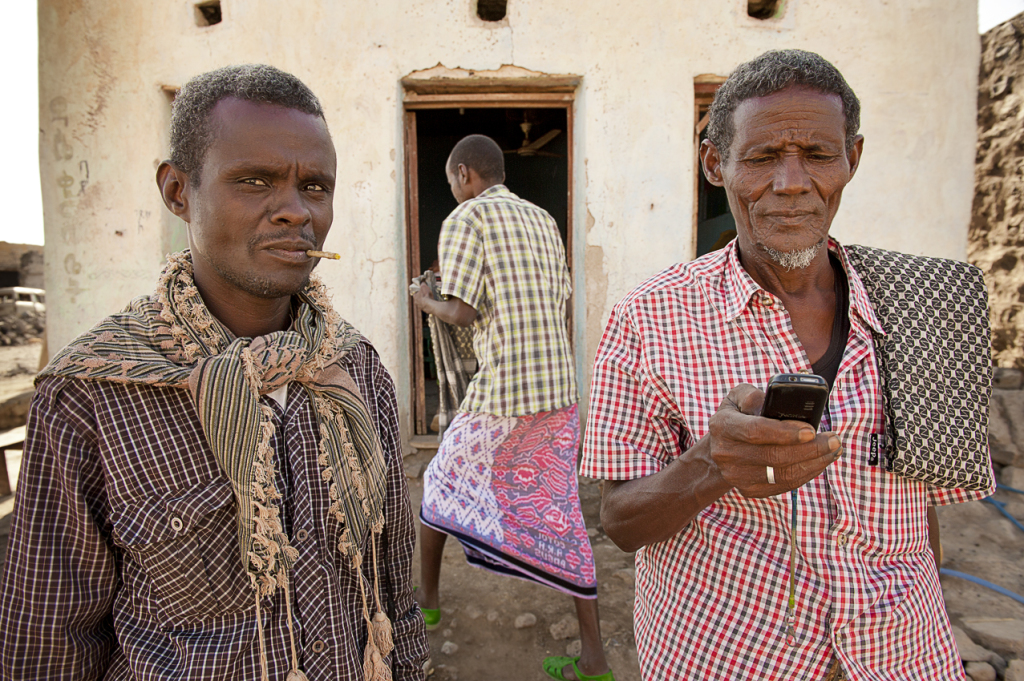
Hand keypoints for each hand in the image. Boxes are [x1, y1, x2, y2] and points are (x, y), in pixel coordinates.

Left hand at [409, 279, 432, 310]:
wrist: (430, 305)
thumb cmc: (426, 295)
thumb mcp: (424, 287)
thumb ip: (422, 284)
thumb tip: (422, 282)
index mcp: (415, 297)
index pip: (415, 293)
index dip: (418, 291)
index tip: (421, 290)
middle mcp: (416, 302)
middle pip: (418, 298)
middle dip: (421, 296)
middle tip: (425, 294)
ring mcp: (420, 307)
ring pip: (421, 303)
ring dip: (424, 301)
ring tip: (429, 299)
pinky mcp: (424, 310)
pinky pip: (425, 306)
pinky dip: (427, 305)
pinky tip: (431, 303)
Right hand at [706, 383, 841, 497]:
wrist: (721, 446)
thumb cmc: (738, 416)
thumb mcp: (738, 397)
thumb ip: (753, 394)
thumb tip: (775, 404)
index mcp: (723, 425)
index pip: (756, 431)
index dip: (785, 432)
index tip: (811, 430)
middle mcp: (726, 453)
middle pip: (774, 456)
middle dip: (810, 449)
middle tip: (834, 440)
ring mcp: (736, 475)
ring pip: (782, 474)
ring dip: (814, 463)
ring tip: (833, 450)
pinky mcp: (749, 489)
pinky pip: (783, 485)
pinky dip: (806, 474)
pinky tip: (819, 462)